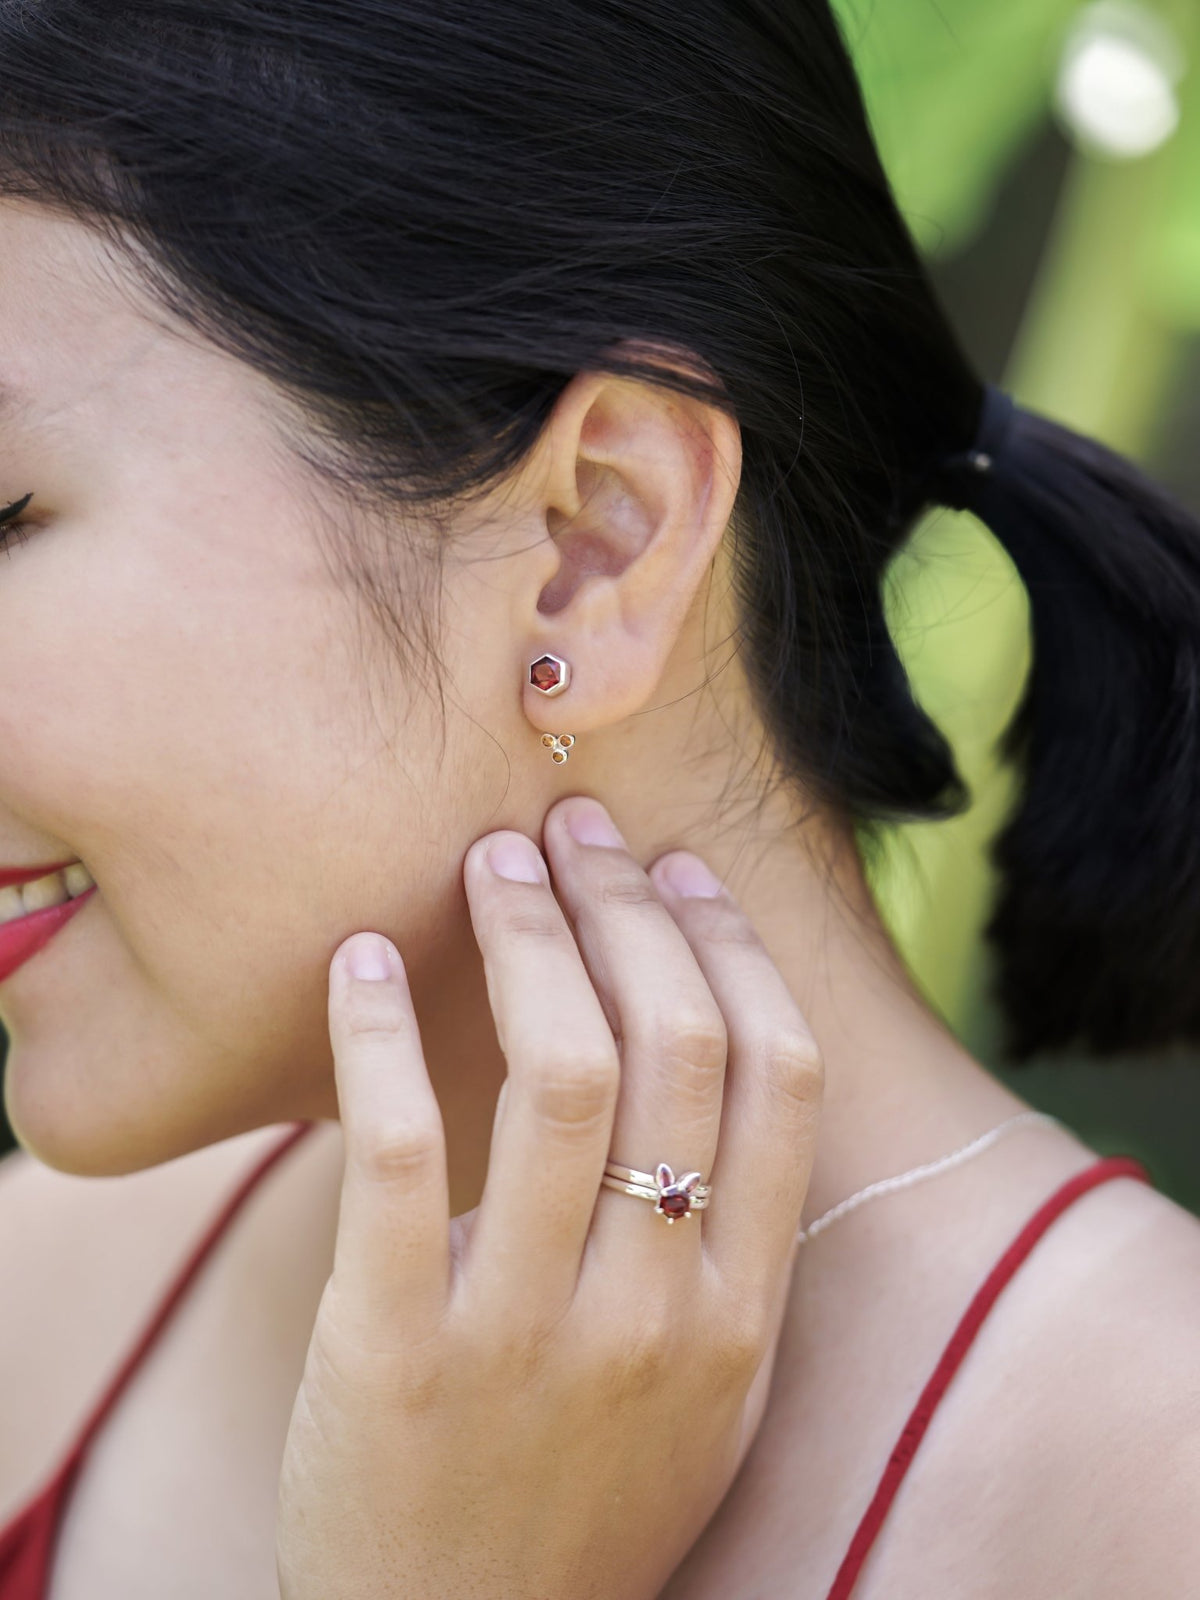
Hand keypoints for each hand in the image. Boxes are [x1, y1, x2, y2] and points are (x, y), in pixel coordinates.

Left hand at [275, 794, 823, 1599]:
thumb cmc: (588, 1497)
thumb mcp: (706, 1389)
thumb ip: (725, 1244)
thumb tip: (709, 1048)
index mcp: (744, 1312)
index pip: (777, 1077)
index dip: (730, 946)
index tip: (678, 868)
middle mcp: (658, 1313)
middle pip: (674, 1047)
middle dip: (628, 907)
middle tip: (575, 830)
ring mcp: (529, 1334)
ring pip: (560, 1078)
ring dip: (528, 939)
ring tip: (492, 862)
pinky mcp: (395, 1351)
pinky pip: (399, 1154)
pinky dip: (382, 1037)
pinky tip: (364, 960)